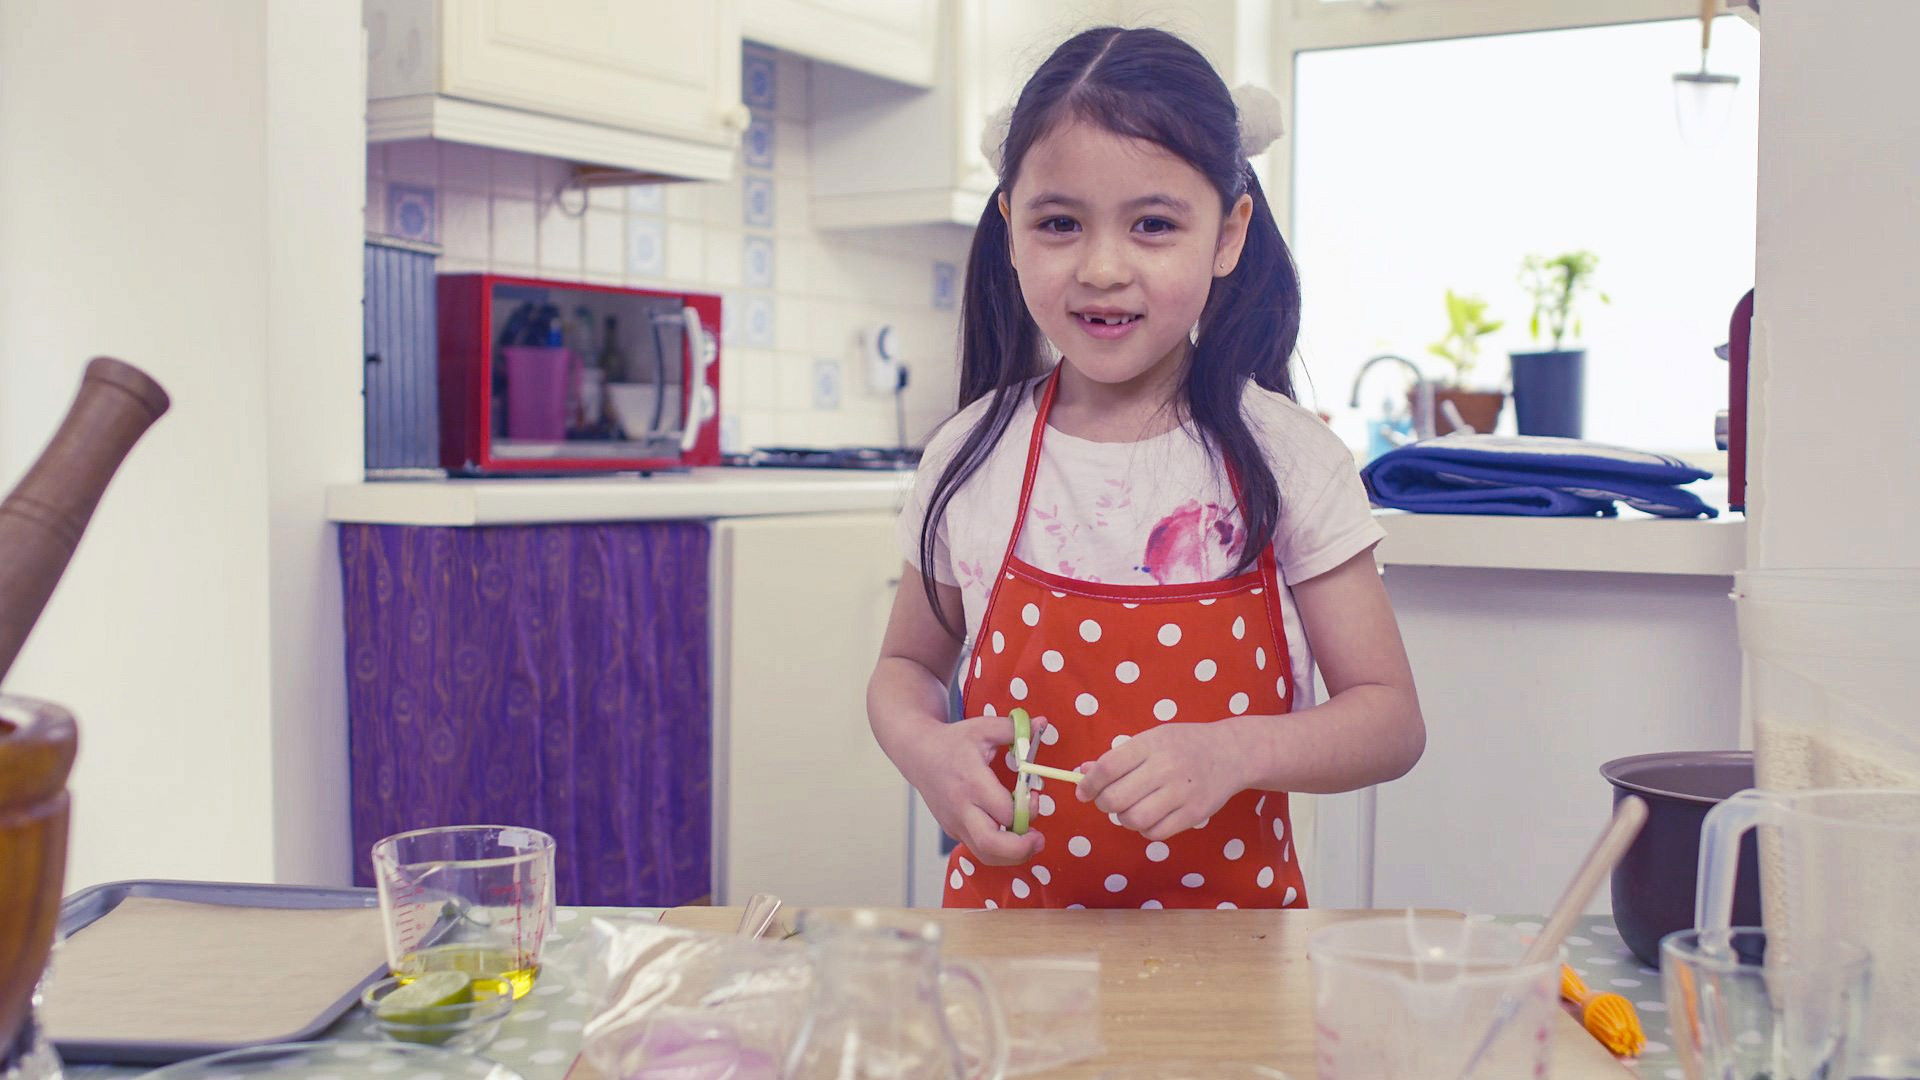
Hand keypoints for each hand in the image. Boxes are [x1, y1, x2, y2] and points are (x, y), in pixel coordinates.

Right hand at [901, 713, 1048, 866]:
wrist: (917, 754)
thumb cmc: (952, 741)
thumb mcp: (983, 728)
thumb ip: (1015, 730)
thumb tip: (1043, 724)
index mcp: (972, 782)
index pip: (1005, 812)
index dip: (1028, 810)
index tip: (1035, 796)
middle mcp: (961, 808)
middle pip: (991, 845)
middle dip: (1021, 849)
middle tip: (1038, 839)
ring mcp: (955, 823)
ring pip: (984, 854)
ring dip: (1011, 855)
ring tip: (1028, 842)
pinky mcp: (953, 830)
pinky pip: (978, 848)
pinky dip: (997, 848)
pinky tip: (1009, 832)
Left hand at [1075, 720, 1253, 841]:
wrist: (1230, 753)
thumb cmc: (1183, 745)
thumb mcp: (1151, 739)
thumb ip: (1118, 757)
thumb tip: (1082, 773)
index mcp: (1151, 744)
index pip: (1108, 767)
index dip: (1089, 783)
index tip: (1083, 790)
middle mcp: (1166, 768)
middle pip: (1116, 798)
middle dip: (1104, 803)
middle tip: (1109, 800)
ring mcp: (1182, 793)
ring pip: (1133, 819)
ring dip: (1124, 818)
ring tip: (1131, 808)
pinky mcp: (1194, 814)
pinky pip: (1155, 833)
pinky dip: (1145, 829)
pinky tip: (1150, 816)